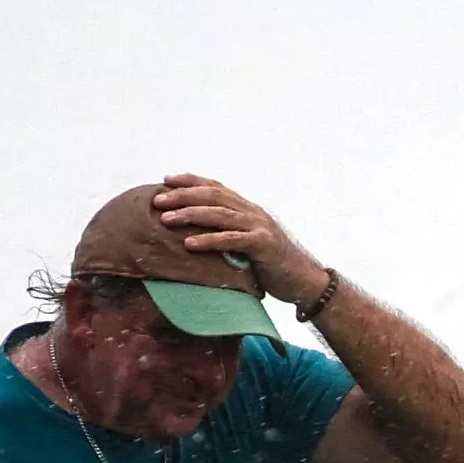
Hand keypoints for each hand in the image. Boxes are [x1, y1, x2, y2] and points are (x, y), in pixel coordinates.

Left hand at [150, 174, 331, 307]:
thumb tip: (199, 233)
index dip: (191, 180)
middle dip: (182, 196)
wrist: (306, 282)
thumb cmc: (273, 266)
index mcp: (248, 209)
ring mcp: (259, 227)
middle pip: (213, 196)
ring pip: (219, 213)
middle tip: (157, 200)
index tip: (166, 180)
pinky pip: (231, 239)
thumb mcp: (249, 243)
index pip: (216, 187)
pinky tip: (189, 244)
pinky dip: (209, 240)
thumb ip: (230, 232)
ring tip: (166, 219)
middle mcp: (253, 212)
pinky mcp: (263, 245)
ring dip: (190, 214)